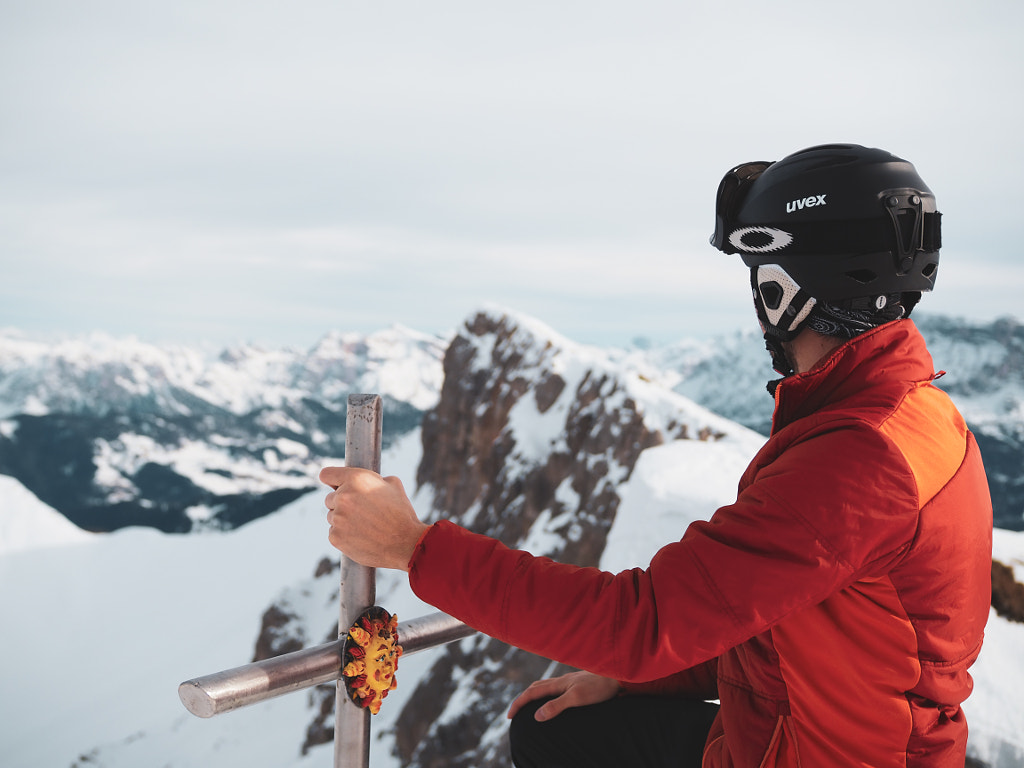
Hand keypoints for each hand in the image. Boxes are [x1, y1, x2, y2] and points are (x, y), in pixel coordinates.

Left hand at [320, 466, 429, 571]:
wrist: (405, 543)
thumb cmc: (401, 514)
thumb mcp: (394, 485)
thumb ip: (375, 479)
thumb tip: (368, 481)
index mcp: (356, 479)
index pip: (326, 474)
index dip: (331, 480)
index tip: (333, 485)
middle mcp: (343, 496)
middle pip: (329, 498)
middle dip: (341, 503)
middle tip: (360, 512)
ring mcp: (338, 518)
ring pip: (332, 517)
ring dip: (343, 520)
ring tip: (364, 526)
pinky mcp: (335, 537)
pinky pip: (334, 533)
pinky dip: (344, 535)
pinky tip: (361, 537)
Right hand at [507, 670, 621, 721]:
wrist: (617, 676)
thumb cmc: (598, 687)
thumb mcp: (576, 698)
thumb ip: (556, 706)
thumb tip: (536, 716)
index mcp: (558, 684)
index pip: (532, 693)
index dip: (519, 704)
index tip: (509, 716)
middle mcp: (562, 681)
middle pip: (536, 687)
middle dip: (523, 698)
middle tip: (516, 711)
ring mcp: (570, 682)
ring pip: (546, 686)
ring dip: (534, 695)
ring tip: (530, 705)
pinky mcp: (579, 684)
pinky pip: (556, 688)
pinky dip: (548, 694)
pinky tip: (555, 700)